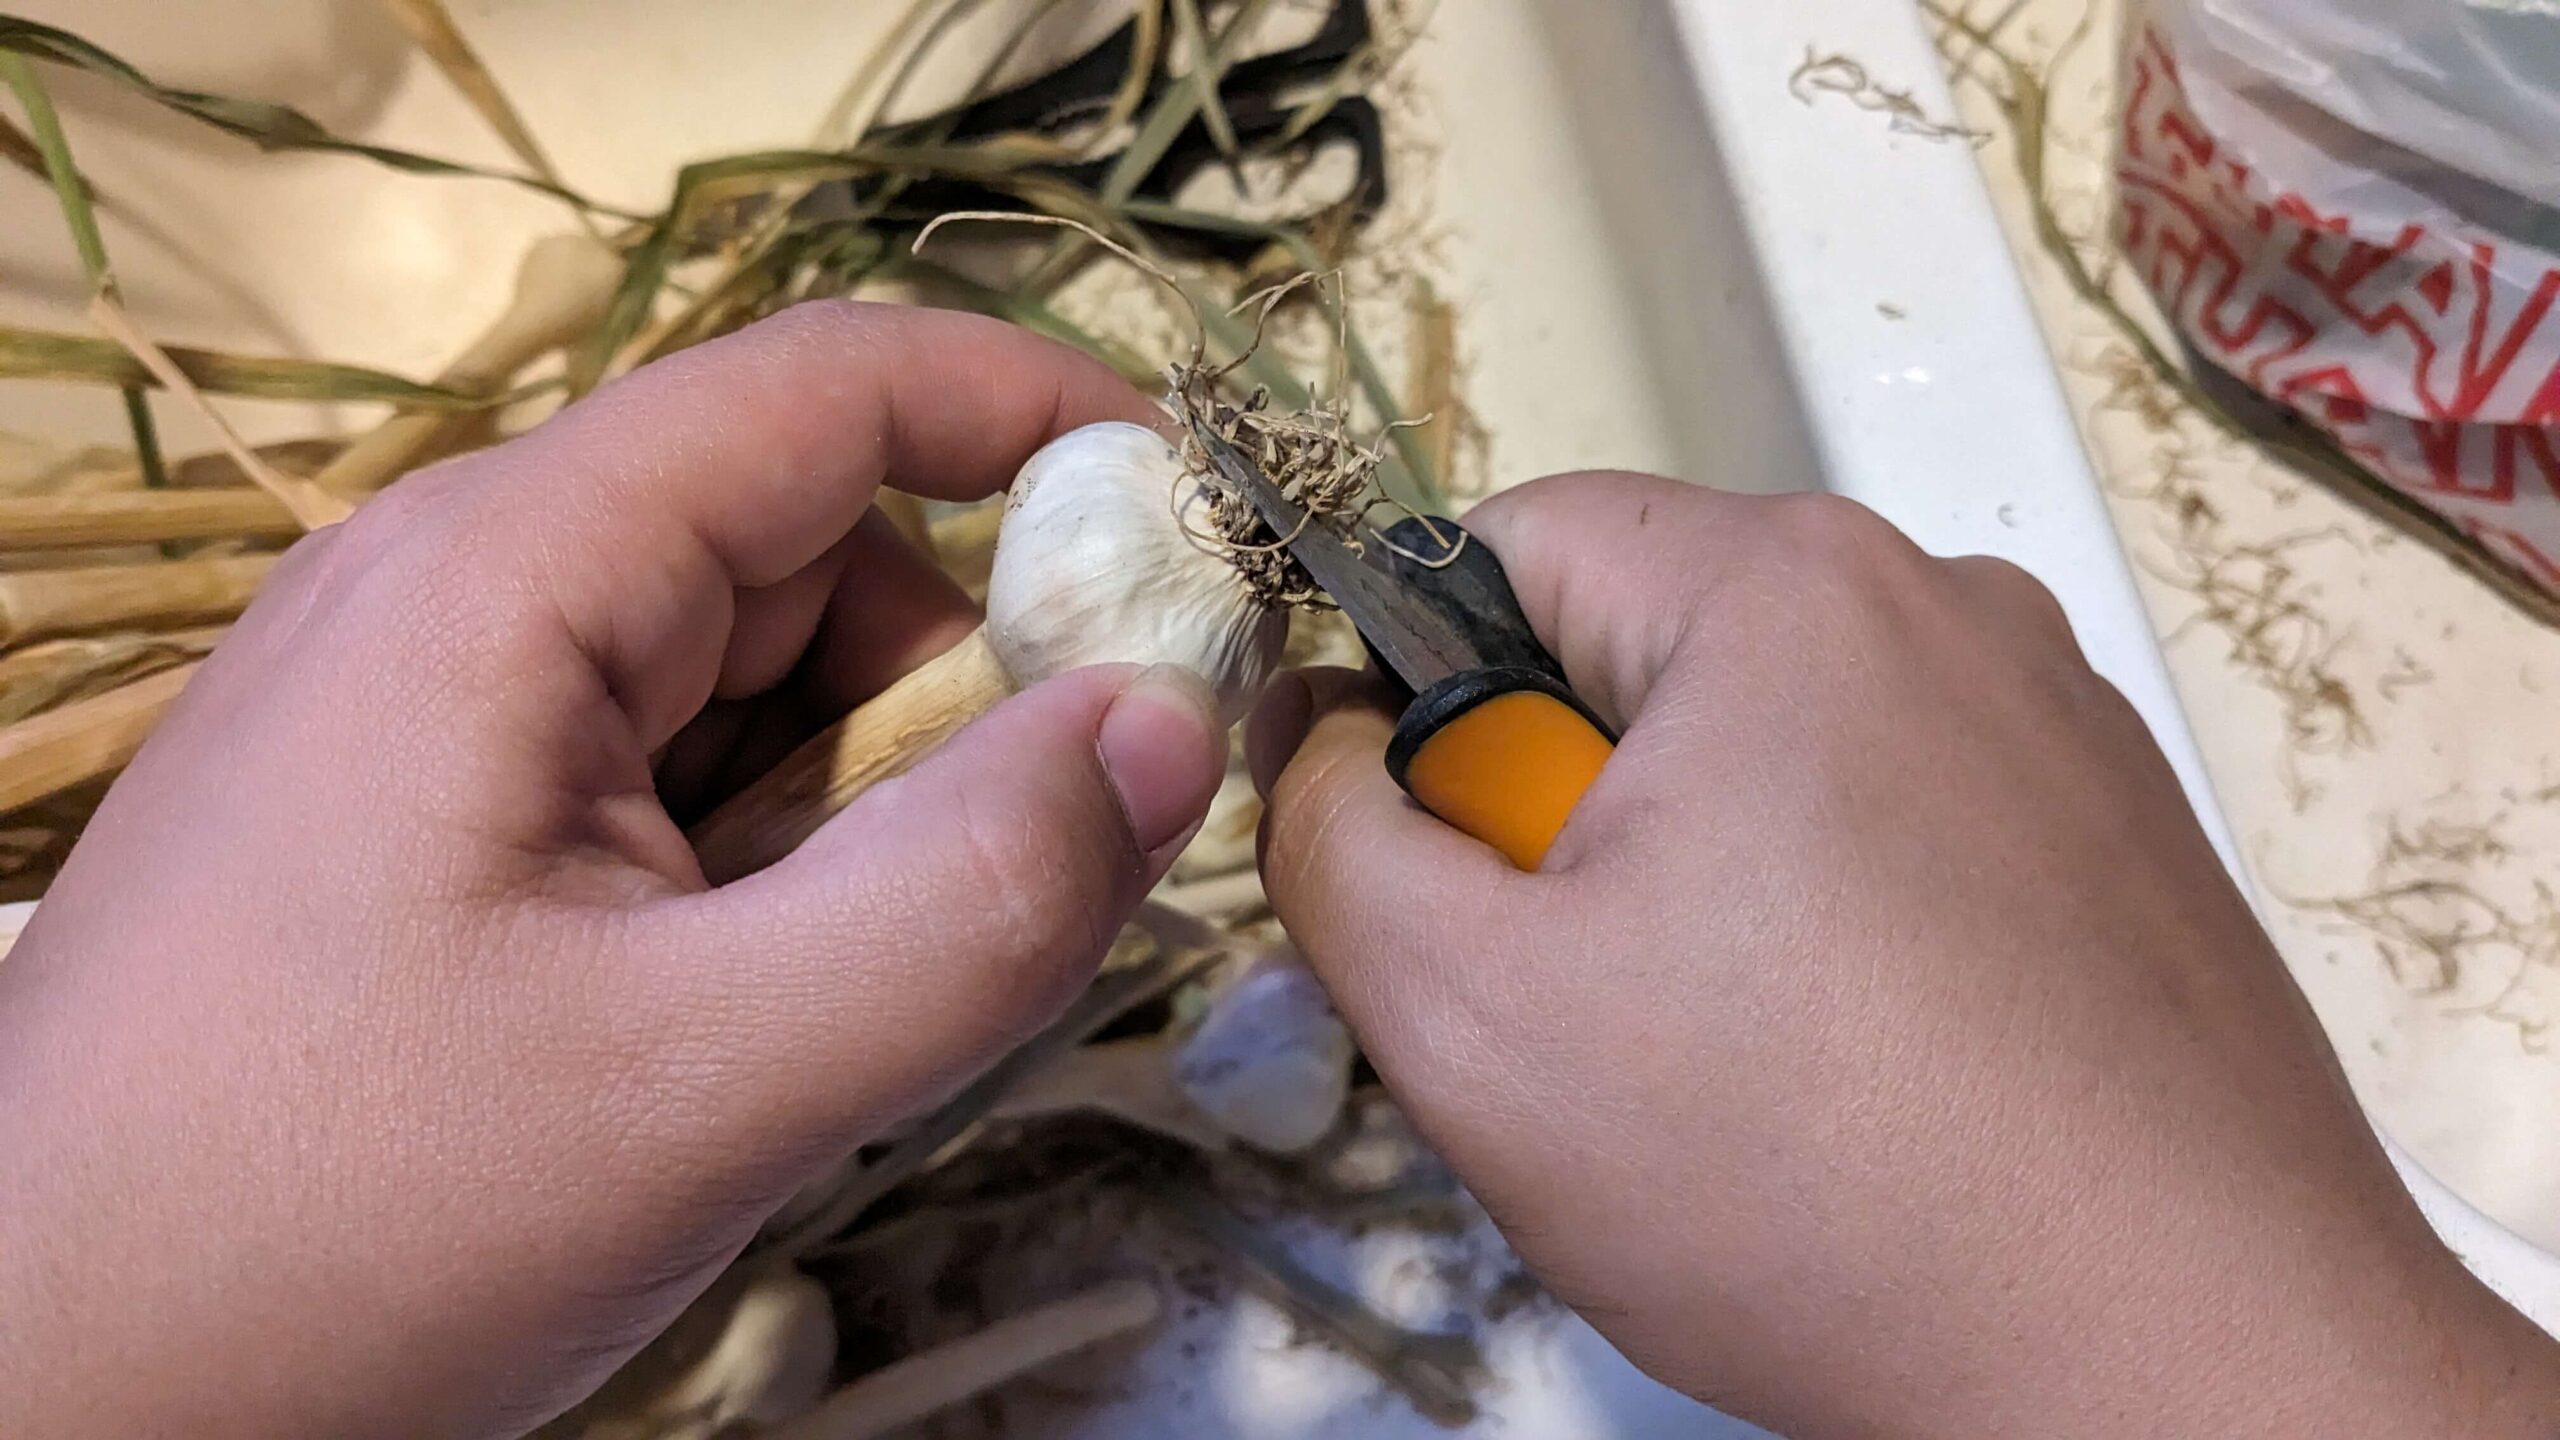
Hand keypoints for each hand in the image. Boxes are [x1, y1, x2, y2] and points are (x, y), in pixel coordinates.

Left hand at [0, 304, 1226, 1437]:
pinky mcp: (419, 819)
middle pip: (804, 554)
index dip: (1041, 417)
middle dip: (949, 699)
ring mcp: (427, 709)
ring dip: (852, 817)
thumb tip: (1174, 723)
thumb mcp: (701, 1087)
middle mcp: (457, 595)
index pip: (830, 388)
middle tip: (1005, 899)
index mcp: (505, 578)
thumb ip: (972, 903)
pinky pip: (663, 785)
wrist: (23, 1406)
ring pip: (744, 688)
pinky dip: (762, 877)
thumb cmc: (327, 1237)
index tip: (1204, 529)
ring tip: (822, 1015)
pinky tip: (729, 1027)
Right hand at [1252, 473, 2559, 1438]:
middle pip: (1645, 654)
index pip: (1506, 547)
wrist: (2187, 1372)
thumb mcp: (1470, 1014)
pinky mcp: (2127, 845)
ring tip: (1714, 1070)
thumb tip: (1320, 741)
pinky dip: (1833, 928)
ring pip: (1774, 755)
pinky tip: (1853, 1084)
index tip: (1406, 859)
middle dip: (1557, 812)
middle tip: (1562, 1005)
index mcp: (1786, 587)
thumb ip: (1328, 837)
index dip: (1406, 690)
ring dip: (1692, 880)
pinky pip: (1902, 830)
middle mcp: (1947, 606)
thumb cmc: (1807, 1172)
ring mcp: (2061, 726)